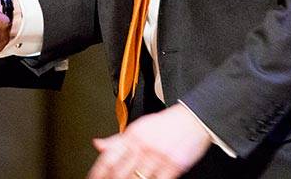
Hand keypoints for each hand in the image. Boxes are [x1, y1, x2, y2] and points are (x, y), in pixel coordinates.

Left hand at [87, 103, 212, 178]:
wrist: (193, 119)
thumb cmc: (166, 124)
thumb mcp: (139, 127)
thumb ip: (117, 139)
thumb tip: (97, 145)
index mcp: (132, 136)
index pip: (109, 158)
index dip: (98, 172)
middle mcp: (143, 147)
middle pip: (120, 172)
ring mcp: (157, 157)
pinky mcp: (173, 166)